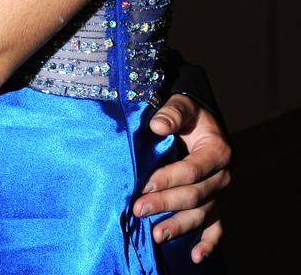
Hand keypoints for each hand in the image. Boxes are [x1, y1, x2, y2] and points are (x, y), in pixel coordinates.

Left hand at [133, 94, 230, 263]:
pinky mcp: (214, 204)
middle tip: (139, 209)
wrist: (199, 121)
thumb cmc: (188, 114)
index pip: (192, 170)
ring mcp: (218, 193)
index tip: (145, 185)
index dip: (169, 179)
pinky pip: (216, 227)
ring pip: (201, 215)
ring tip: (156, 235)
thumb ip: (172, 113)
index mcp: (217, 151)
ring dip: (179, 226)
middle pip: (194, 196)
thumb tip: (157, 126)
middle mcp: (222, 175)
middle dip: (166, 203)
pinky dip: (209, 244)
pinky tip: (195, 257)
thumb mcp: (182, 104)